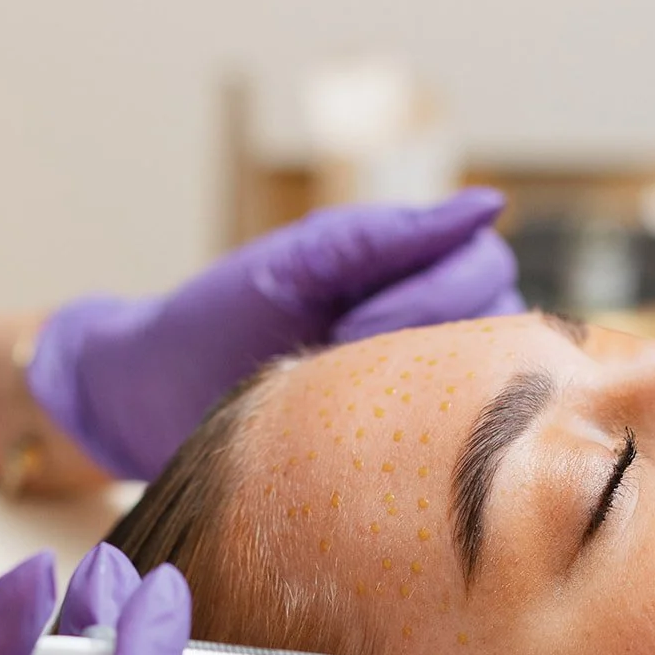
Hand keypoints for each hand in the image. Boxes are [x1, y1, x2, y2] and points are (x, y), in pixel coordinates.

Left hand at [28, 189, 521, 479]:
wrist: (151, 401)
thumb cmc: (216, 321)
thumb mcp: (297, 265)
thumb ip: (387, 235)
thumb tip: (492, 203)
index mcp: (409, 268)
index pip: (485, 266)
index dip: (429, 298)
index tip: (347, 325)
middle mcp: (434, 327)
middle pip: (504, 324)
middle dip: (424, 345)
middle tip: (340, 368)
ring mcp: (422, 390)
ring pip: (492, 389)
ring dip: (425, 396)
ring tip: (347, 407)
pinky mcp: (404, 449)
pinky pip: (458, 451)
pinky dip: (418, 444)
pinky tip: (360, 448)